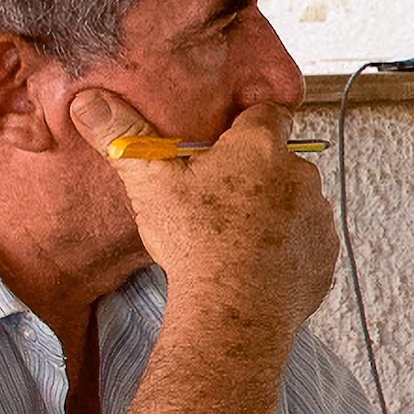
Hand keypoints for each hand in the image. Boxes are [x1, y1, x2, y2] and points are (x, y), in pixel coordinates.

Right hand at [73, 88, 337, 334]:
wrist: (234, 311)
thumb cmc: (194, 243)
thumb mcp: (150, 183)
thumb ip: (124, 138)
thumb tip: (88, 102)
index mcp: (261, 146)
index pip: (265, 111)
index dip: (245, 122)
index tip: (224, 140)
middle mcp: (300, 173)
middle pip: (278, 158)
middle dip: (254, 171)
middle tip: (218, 196)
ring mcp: (317, 215)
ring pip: (295, 200)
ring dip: (274, 209)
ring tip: (235, 235)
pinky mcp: (325, 254)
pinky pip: (306, 240)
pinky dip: (287, 247)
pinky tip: (256, 262)